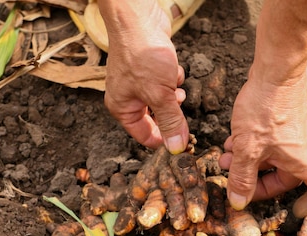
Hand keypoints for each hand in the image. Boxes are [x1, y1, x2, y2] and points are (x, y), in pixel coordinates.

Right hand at [100, 0, 188, 152]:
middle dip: (171, 111)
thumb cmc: (142, 54)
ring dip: (173, 94)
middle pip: (157, 118)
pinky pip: (167, 83)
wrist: (139, 18)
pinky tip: (172, 68)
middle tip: (177, 102)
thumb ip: (171, 121)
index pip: (145, 136)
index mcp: (122, 109)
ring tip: (173, 84)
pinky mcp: (150, 70)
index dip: (165, 139)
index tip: (183, 139)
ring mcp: (139, 83)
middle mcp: (128, 98)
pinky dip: (173, 78)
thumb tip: (176, 148)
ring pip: (164, 100)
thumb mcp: (160, 95)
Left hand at [219, 71, 306, 217]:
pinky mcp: (288, 119)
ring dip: (249, 161)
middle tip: (233, 176)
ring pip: (274, 158)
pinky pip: (272, 142)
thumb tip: (238, 203)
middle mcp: (306, 149)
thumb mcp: (247, 149)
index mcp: (304, 161)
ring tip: (227, 156)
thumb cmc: (267, 108)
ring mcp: (298, 133)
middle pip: (286, 177)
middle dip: (256, 180)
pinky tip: (232, 139)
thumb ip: (241, 178)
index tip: (293, 211)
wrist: (276, 69)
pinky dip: (253, 145)